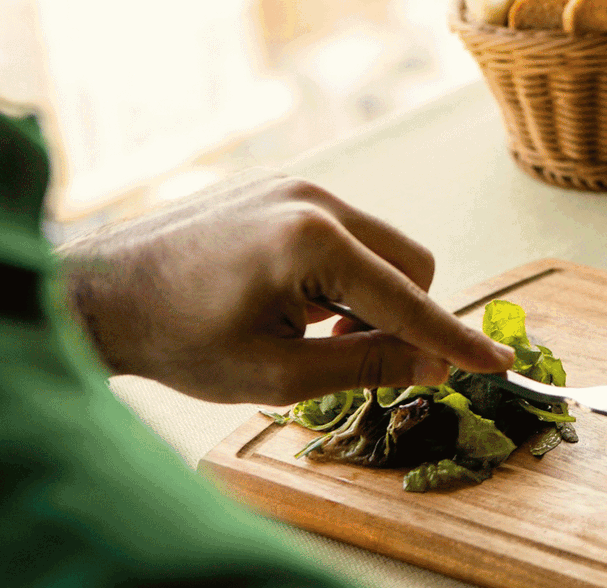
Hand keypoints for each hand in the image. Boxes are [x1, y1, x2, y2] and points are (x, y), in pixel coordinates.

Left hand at [58, 170, 514, 404]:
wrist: (101, 294)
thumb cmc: (181, 340)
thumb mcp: (279, 376)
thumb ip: (368, 368)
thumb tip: (436, 364)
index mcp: (313, 242)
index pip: (409, 300)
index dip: (456, 340)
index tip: (501, 365)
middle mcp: (315, 200)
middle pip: (411, 265)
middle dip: (400, 317)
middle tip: (344, 357)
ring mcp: (299, 188)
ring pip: (384, 250)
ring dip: (370, 299)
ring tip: (310, 331)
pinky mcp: (284, 189)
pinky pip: (349, 235)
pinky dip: (343, 276)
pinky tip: (293, 303)